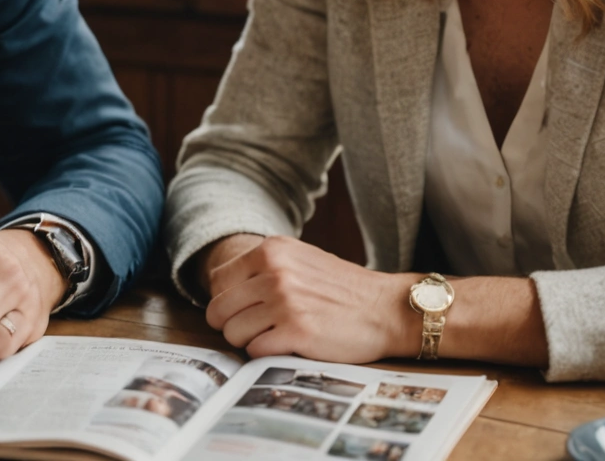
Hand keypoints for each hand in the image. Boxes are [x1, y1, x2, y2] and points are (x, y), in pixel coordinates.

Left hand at [203, 235, 417, 361]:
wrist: (387, 309)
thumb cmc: (343, 289)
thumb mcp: (301, 260)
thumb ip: (264, 268)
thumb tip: (222, 291)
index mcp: (272, 250)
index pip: (217, 280)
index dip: (226, 301)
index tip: (243, 310)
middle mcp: (275, 272)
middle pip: (219, 310)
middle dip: (231, 325)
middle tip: (255, 330)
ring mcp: (285, 302)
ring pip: (232, 333)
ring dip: (249, 341)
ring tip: (275, 337)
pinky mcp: (297, 332)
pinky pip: (255, 351)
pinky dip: (266, 354)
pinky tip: (288, 346)